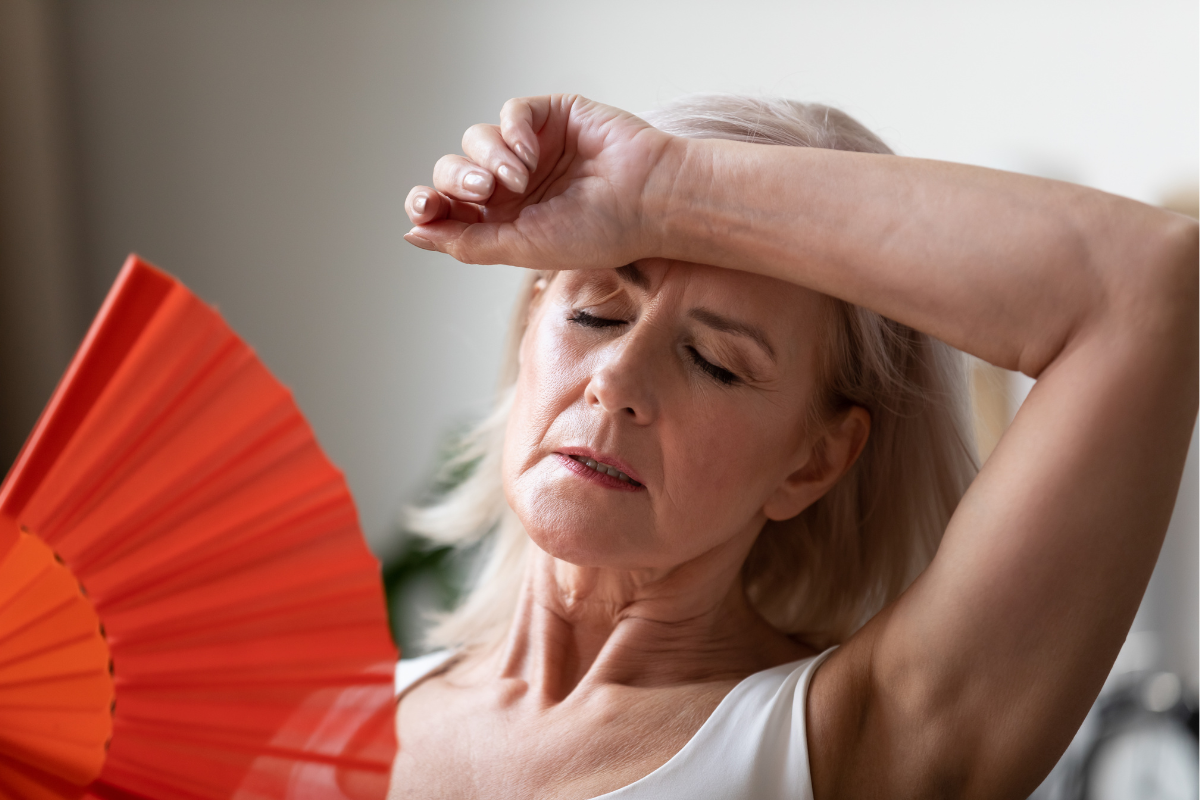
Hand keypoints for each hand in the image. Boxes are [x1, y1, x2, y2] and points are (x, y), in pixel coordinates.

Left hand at [404, 94, 676, 268]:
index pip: (449, 206)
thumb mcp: (522, 248)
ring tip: (520, 178)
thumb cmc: (599, 232)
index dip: (429, 203)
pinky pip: (509, 114)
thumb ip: (466, 242)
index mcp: (505, 220)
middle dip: (458, 181)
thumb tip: (413, 234)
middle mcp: (513, 184)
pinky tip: (531, 154)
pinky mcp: (551, 116)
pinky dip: (512, 132)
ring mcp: (531, 148)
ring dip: (489, 158)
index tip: (424, 207)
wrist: (649, 201)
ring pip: (476, 139)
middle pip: (455, 171)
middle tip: (484, 191)